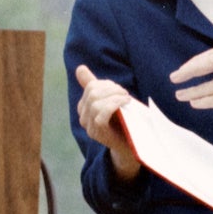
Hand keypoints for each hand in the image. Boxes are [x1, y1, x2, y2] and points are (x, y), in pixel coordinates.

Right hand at [74, 65, 141, 181]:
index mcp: (84, 108)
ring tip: (127, 98)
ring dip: (114, 97)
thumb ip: (94, 85)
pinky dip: (114, 105)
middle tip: (125, 93)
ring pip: (95, 103)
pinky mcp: (97, 133)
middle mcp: (83, 118)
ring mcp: (89, 127)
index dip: (106, 84)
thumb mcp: (110, 99)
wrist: (133, 145)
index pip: (91, 87)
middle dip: (111, 89)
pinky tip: (125, 103)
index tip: (119, 90)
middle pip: (92, 93)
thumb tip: (80, 68)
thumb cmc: (123, 120)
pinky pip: (100, 114)